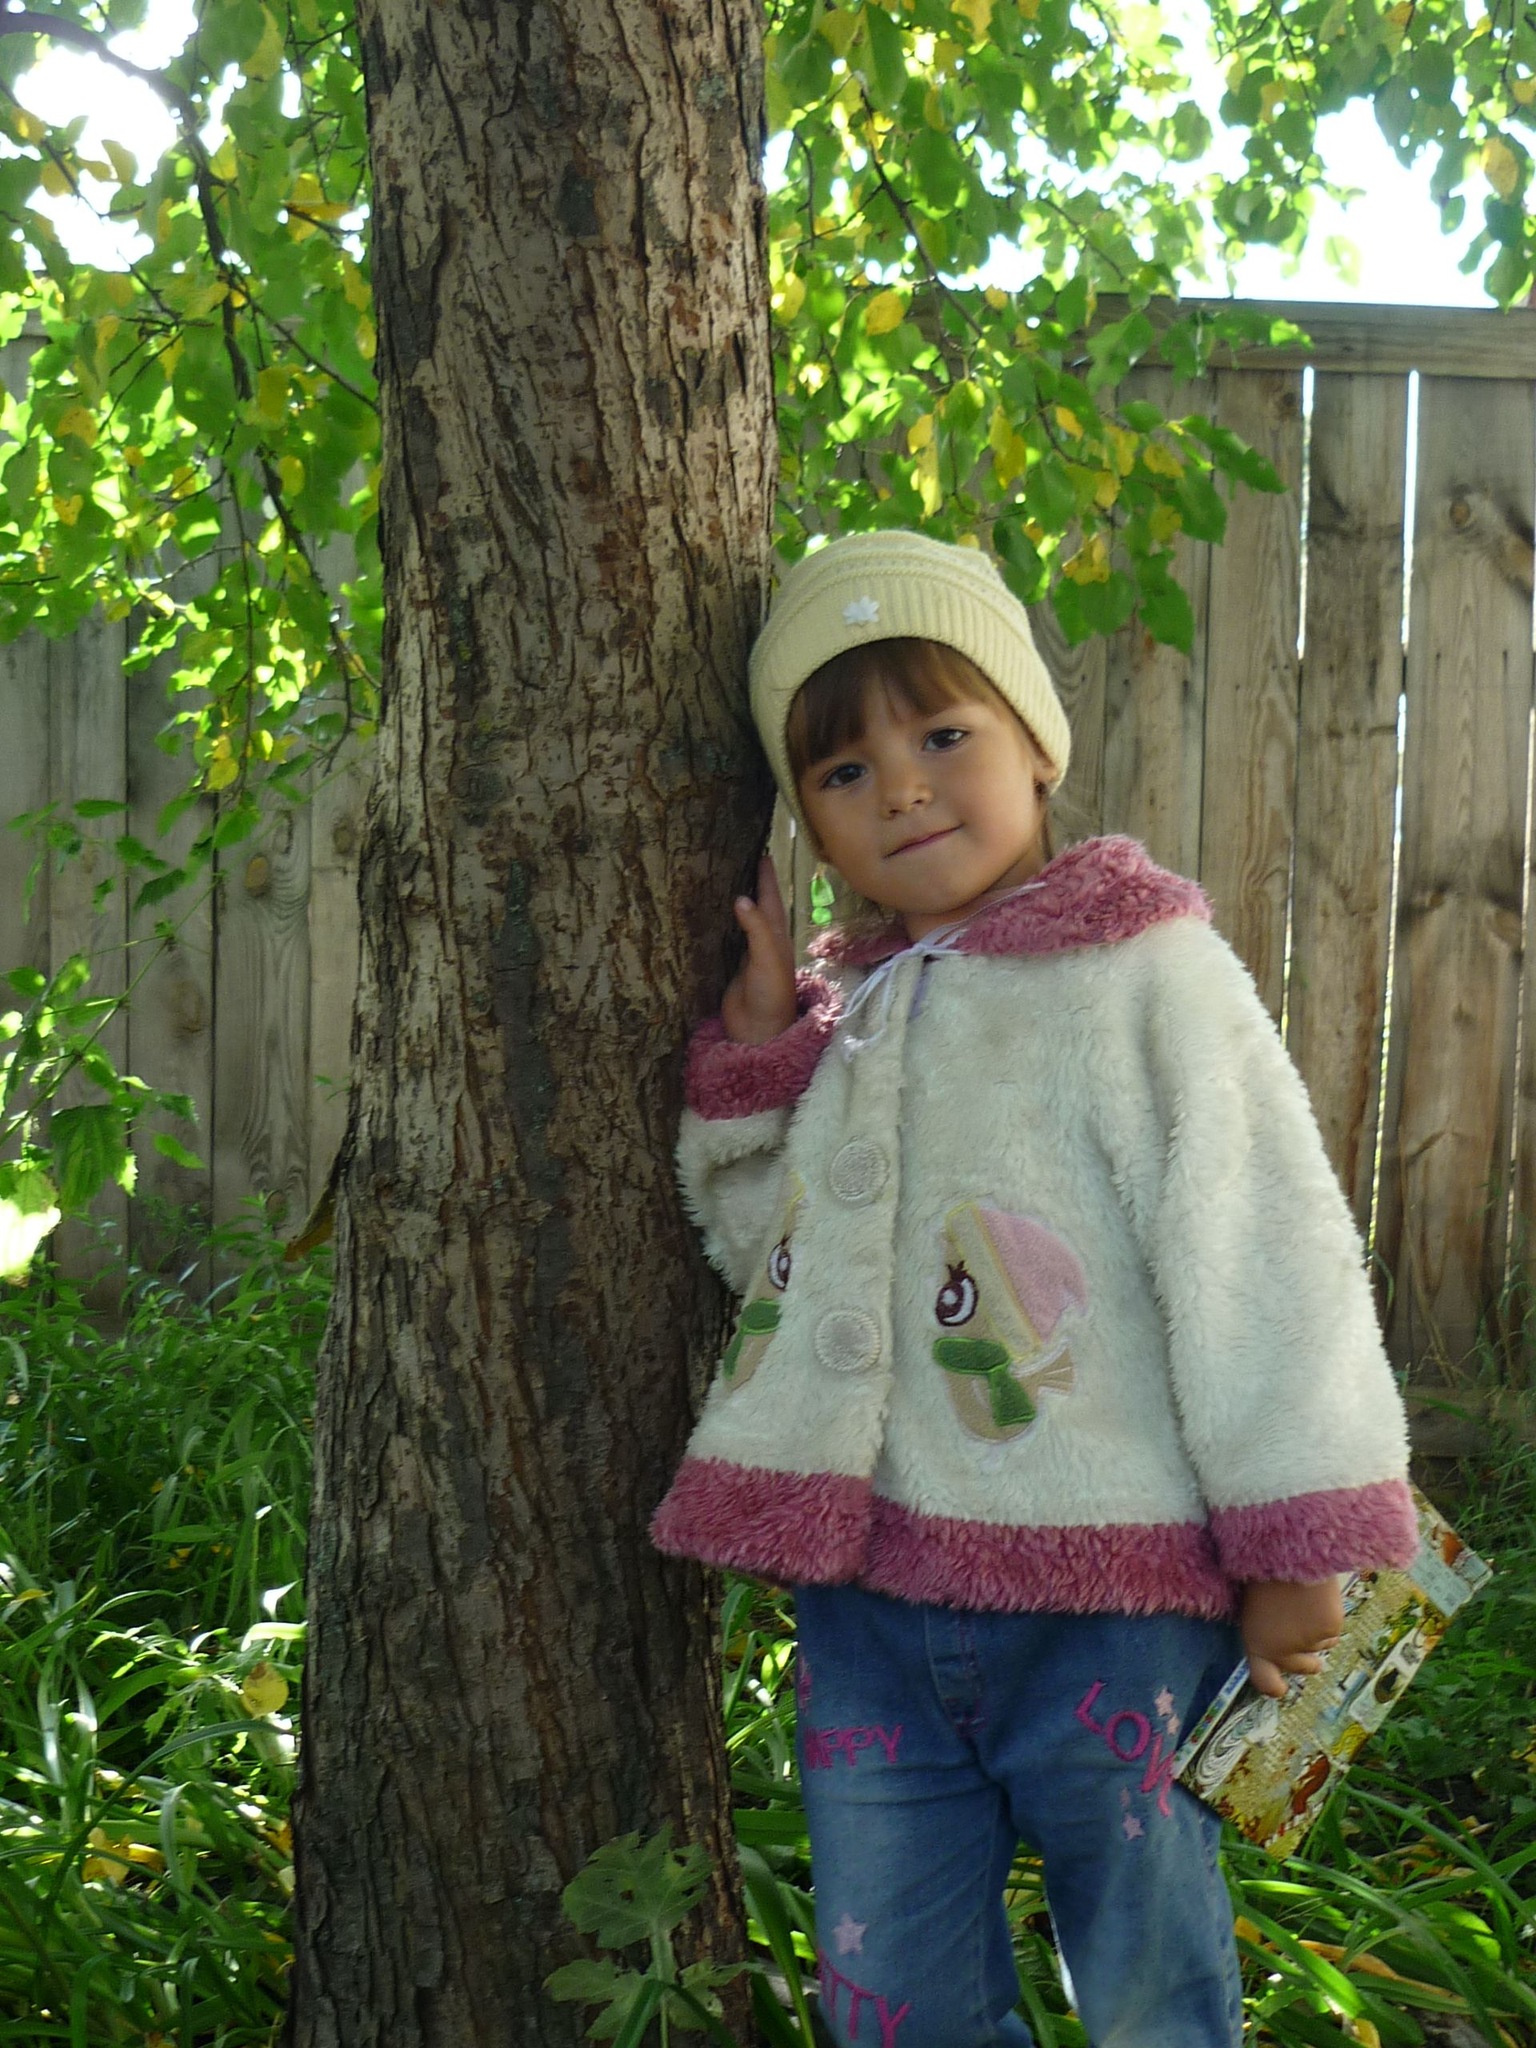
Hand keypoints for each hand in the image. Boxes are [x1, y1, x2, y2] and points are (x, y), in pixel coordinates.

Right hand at [720, 857, 797, 1045]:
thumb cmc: (772, 994)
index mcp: (777, 935)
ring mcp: (747, 954)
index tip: (762, 851)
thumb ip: (756, 928)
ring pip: (741, 920)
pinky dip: (719, 923)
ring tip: (722, 879)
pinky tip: (709, 915)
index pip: (771, 897)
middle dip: (752, 882)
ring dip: (735, 901)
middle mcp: (763, 941)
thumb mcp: (769, 957)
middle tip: (740, 857)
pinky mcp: (730, 966)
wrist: (759, 1030)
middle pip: (757, 905)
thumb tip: (741, 897)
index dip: (767, 876)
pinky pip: (725, 938)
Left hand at [1241, 1577, 1344, 1698]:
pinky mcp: (1331, 1629)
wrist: (1285, 1552)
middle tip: (1313, 1659)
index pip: (1264, 1679)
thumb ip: (1266, 1629)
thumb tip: (1281, 1639)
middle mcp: (1283, 1651)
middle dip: (1309, 1664)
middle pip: (1302, 1667)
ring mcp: (1309, 1642)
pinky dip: (1330, 1616)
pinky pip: (1334, 1628)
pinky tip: (1319, 1596)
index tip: (1280, 1689)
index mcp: (1256, 1643)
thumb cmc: (1261, 1571)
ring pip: (1322, 1644)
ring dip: (1319, 1631)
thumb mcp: (1252, 1606)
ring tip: (1307, 1602)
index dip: (1273, 1686)